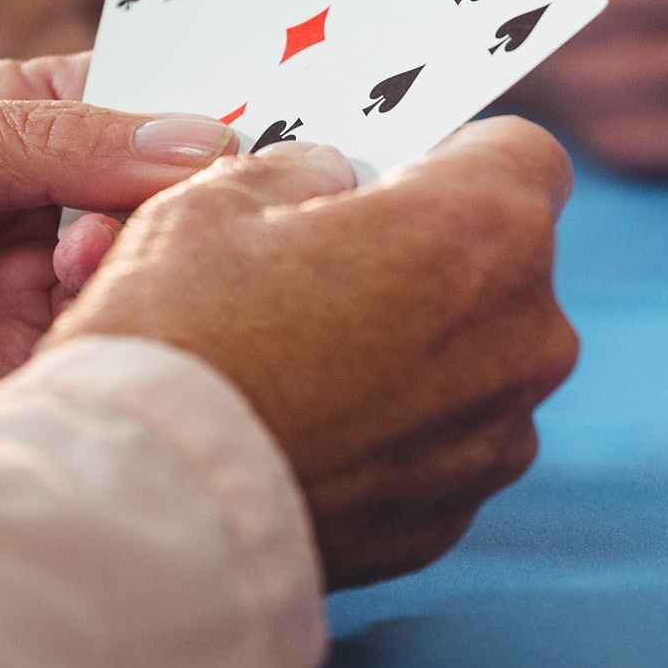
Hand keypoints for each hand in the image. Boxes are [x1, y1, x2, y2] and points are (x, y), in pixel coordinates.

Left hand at [0, 54, 236, 502]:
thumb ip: (56, 141)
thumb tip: (207, 140)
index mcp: (22, 120)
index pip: (147, 105)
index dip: (206, 112)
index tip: (262, 123)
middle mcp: (44, 205)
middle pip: (162, 199)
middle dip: (175, 202)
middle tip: (152, 212)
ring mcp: (35, 295)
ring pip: (144, 279)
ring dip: (140, 274)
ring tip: (85, 272)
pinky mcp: (17, 379)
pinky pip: (102, 358)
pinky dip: (115, 346)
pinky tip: (93, 329)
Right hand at [45, 117, 579, 590]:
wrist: (142, 510)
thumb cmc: (178, 337)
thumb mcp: (217, 199)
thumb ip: (299, 170)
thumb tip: (327, 179)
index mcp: (484, 233)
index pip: (523, 156)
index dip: (457, 155)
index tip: (398, 173)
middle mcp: (525, 337)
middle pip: (503, 264)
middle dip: (430, 254)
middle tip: (330, 264)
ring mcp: (498, 436)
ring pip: (476, 359)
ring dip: (416, 347)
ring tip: (306, 358)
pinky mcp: (456, 512)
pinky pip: (440, 444)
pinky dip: (392, 430)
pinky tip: (308, 429)